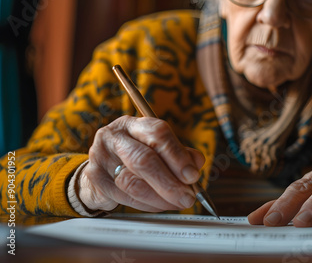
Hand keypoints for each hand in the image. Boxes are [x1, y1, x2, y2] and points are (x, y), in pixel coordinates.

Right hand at [78, 115, 204, 211]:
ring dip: (160, 198)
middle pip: (143, 159)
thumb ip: (180, 153)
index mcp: (134, 124)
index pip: (157, 133)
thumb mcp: (159, 148)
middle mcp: (114, 136)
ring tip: (177, 203)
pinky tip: (160, 205)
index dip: (177, 155)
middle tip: (188, 197)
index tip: (192, 175)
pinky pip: (125, 197)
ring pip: (133, 182)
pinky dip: (148, 205)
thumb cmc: (137, 155)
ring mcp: (101, 157)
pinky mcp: (95, 178)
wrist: (103, 168)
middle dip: (170, 182)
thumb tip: (197, 163)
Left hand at [248, 170, 311, 226]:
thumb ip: (280, 209)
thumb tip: (252, 220)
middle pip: (305, 190)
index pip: (290, 192)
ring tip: (305, 222)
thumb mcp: (305, 203)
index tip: (266, 222)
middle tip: (277, 221)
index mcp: (308, 182)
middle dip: (290, 206)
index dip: (278, 206)